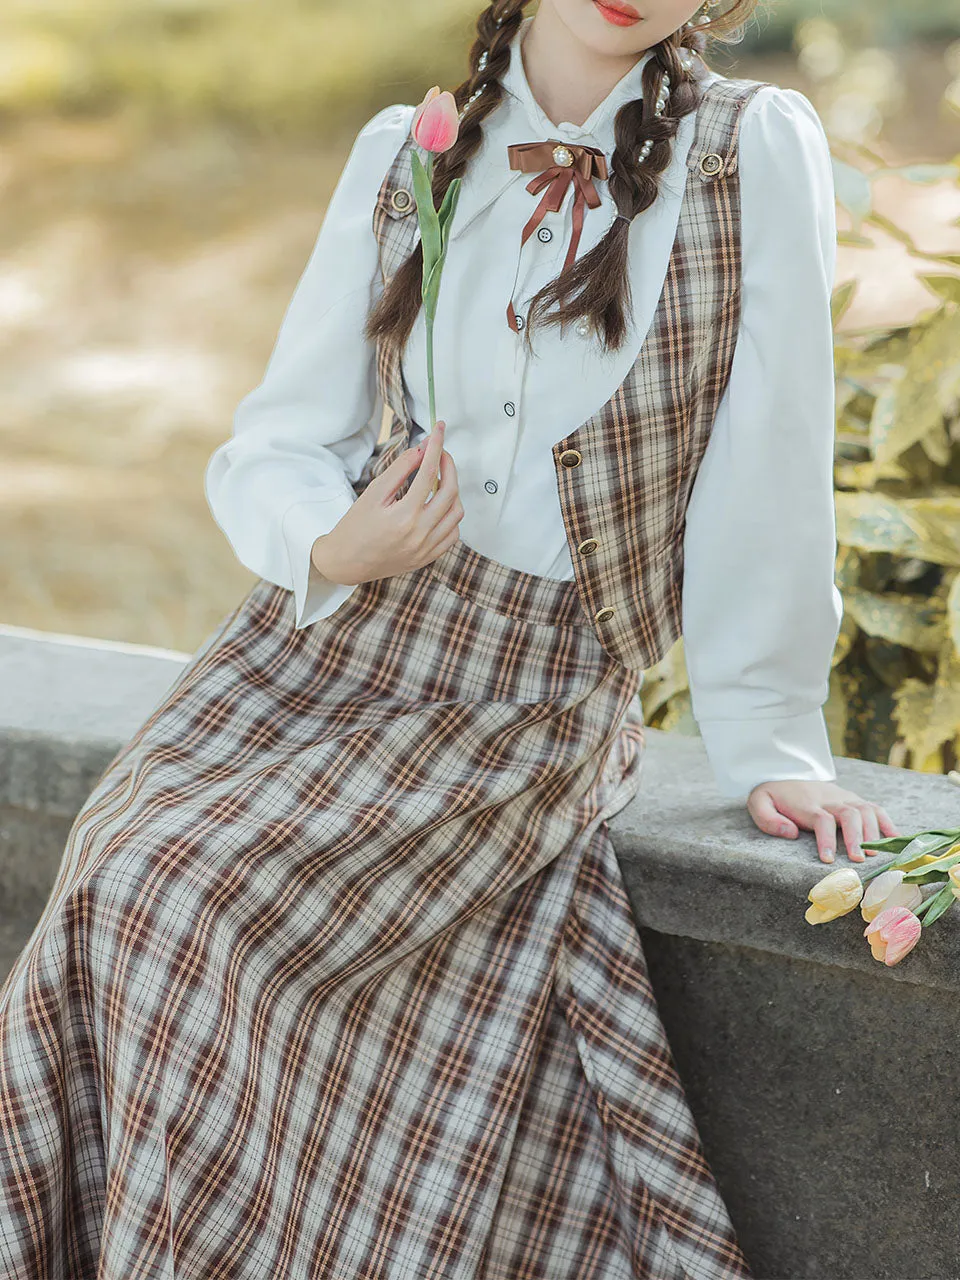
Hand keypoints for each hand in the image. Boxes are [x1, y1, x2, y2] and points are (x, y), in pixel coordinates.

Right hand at [310, 420, 463, 586]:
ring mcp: (427, 548)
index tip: (439, 430)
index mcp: (404, 516)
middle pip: (450, 491)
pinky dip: (451, 515)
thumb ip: (399, 469)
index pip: (428, 472)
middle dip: (449, 465)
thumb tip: (421, 450)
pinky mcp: (429, 557)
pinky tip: (438, 505)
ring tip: (439, 479)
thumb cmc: (355, 527)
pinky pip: (453, 533)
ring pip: (456, 513)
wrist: (347, 562)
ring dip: (453, 491)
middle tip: (441, 453)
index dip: (436, 446)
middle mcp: (420, 533)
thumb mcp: (373, 493)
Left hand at [746, 779, 899, 863]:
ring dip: (874, 831)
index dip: (826, 839)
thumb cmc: (773, 797)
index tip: (826, 860)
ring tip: (875, 854)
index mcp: (807, 803)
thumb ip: (768, 819)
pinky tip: (896, 840)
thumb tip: (792, 833)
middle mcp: (829, 799)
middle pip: (849, 813)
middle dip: (856, 837)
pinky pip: (875, 808)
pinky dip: (887, 823)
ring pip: (865, 809)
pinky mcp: (853, 799)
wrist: (785, 773)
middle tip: (858, 860)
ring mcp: (844, 797)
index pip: (821, 819)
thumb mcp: (758, 803)